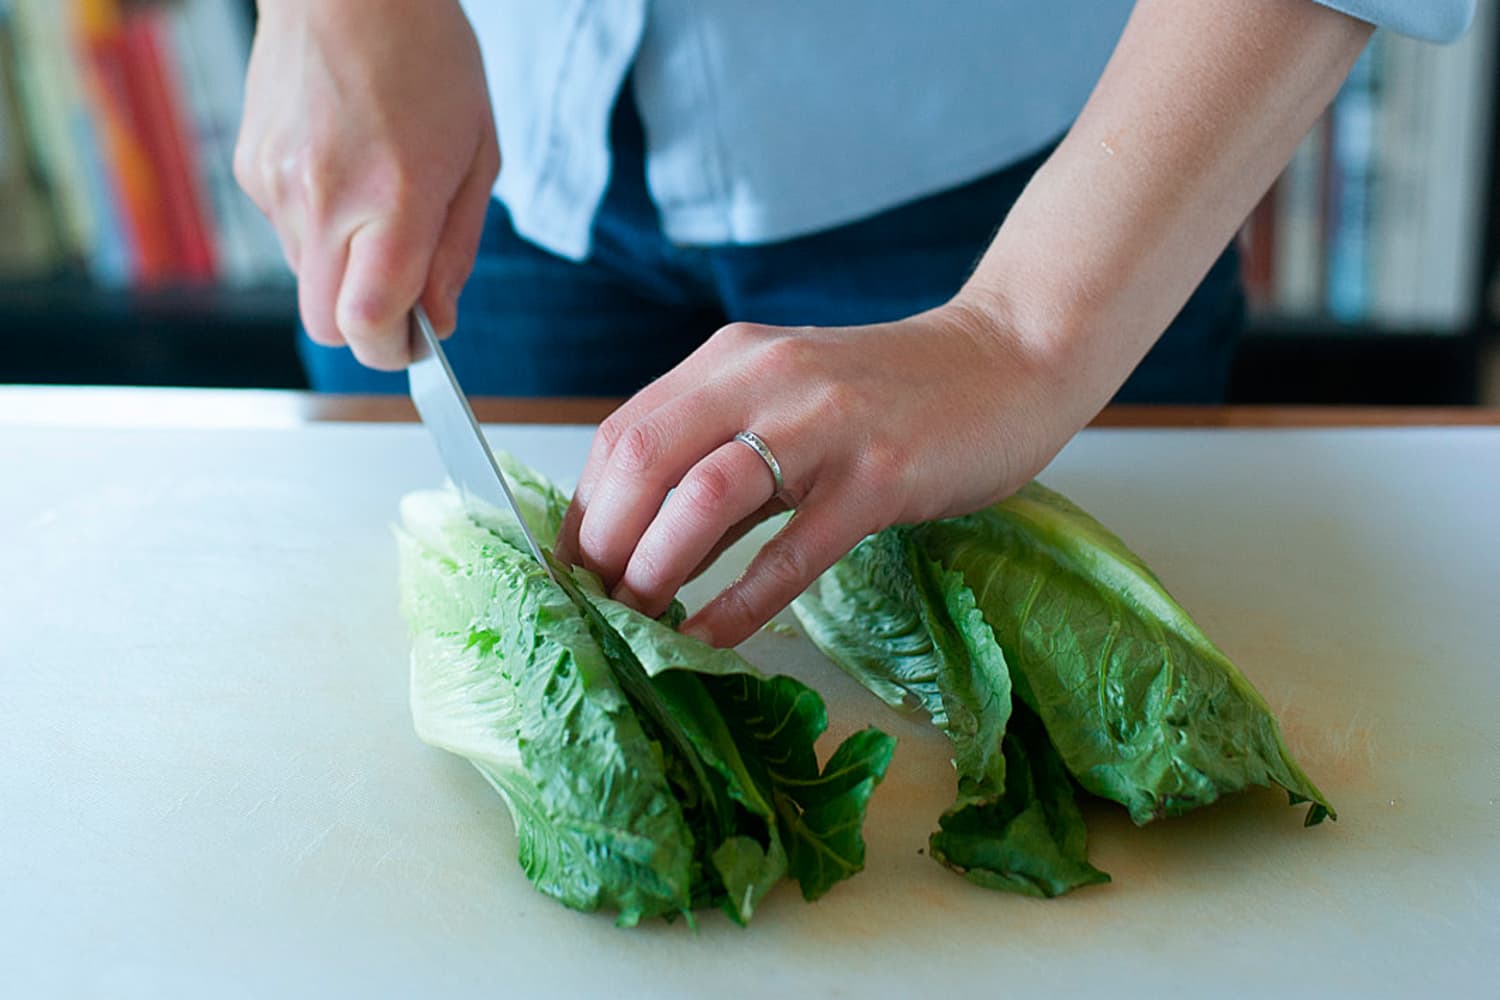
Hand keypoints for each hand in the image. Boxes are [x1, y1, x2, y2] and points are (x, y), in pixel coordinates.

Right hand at [234, 0, 498, 368]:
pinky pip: (286, 232)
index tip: (417, 343)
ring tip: (379, 201)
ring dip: (344, 268)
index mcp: (390, 200)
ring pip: (306, 279)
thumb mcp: (476, 157)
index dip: (393, 351)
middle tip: (404, 295)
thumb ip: (456, 250)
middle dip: (366, 325)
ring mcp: (275, 186)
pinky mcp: (250, 169)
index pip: (369, 324)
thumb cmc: (427, 58)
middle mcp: (322, 200)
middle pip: (325, 324)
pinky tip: (345, 172)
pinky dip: (319, 227)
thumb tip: (438, 320)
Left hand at [554, 302, 1081, 647]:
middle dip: (604, 543)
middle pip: (644, 459)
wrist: (1008, 360)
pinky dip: (741, 601)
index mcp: (731, 360)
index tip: (571, 572)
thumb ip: (719, 452)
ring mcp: (825, 424)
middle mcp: (766, 378)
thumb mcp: (786, 400)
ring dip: (656, 568)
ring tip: (640, 621)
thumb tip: (639, 539)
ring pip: (705, 496)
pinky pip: (793, 549)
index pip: (623, 432)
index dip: (584, 510)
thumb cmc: (890, 393)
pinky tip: (711, 638)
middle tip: (596, 605)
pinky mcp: (881, 474)